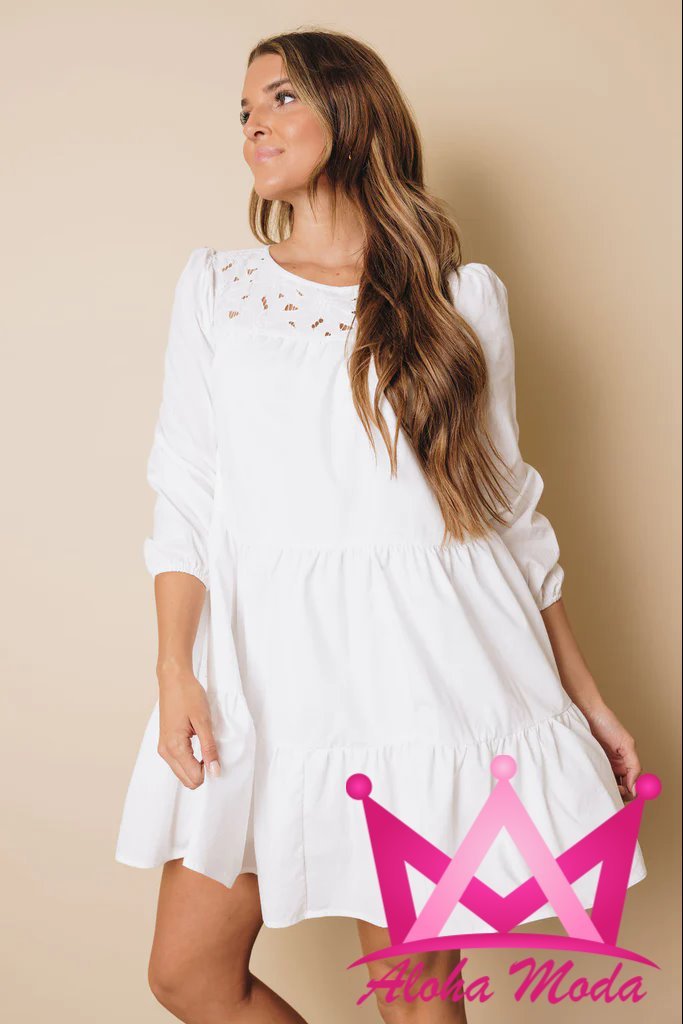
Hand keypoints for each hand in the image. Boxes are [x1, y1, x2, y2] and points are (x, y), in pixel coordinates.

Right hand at [157, 666, 220, 787]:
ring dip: (196, 766)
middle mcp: (165, 751)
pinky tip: (199, 745)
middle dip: (202, 772)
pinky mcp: (165, 742)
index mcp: (174, 747)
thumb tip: (214, 771)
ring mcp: (163, 748)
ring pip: (182, 773)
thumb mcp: (204, 721)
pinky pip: (178, 762)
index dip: (209, 770)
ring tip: (207, 747)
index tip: (217, 755)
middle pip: (187, 780)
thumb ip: (209, 748)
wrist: (173, 679)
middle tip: (213, 752)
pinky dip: (190, 760)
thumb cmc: (188, 695)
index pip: (194, 777)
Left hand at [582, 702, 640, 801]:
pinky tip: (596, 782)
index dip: (632, 792)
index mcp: (625, 764)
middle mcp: (613, 767)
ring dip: (609, 790)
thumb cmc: (606, 723)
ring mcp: (601, 767)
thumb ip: (634, 765)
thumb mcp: (626, 743)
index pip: (632, 785)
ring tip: (606, 786)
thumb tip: (636, 787)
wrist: (586, 712)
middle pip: (620, 790)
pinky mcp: (588, 765)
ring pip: (607, 787)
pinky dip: (596, 784)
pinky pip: (594, 779)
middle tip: (617, 790)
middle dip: (621, 794)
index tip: (628, 792)